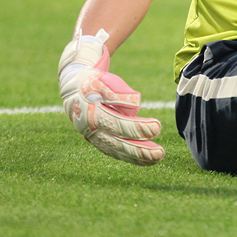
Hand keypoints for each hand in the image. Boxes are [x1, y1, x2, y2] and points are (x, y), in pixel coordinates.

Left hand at [57, 29, 164, 164]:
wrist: (76, 80)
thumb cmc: (97, 103)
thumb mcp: (109, 119)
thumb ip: (124, 128)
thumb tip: (142, 137)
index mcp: (94, 135)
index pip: (117, 149)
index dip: (137, 155)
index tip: (157, 157)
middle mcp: (90, 125)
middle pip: (116, 141)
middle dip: (138, 147)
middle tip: (160, 151)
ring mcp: (90, 107)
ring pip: (113, 122)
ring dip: (136, 127)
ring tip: (157, 127)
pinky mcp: (93, 87)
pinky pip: (111, 96)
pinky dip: (125, 101)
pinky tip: (138, 104)